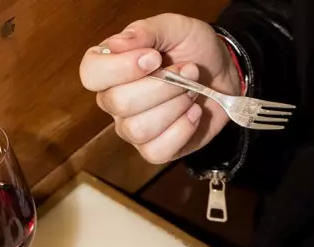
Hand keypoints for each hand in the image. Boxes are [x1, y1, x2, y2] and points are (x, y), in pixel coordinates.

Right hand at [80, 15, 238, 163]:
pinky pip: (157, 151)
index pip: (91, 73)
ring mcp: (131, 129)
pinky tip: (193, 113)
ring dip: (174, 107)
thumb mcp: (174, 28)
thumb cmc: (193, 49)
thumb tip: (116, 43)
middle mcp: (114, 101)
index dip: (120, 68)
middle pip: (120, 103)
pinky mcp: (153, 150)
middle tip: (188, 71)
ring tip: (192, 91)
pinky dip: (182, 130)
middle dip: (162, 87)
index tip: (154, 58)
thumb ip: (146, 31)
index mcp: (110, 67)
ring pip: (138, 129)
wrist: (222, 75)